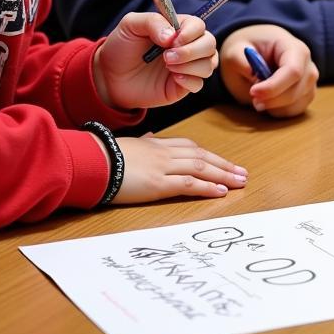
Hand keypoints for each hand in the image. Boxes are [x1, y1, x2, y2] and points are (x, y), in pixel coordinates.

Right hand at [90, 132, 247, 203]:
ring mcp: (163, 167)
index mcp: (157, 144)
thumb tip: (145, 141)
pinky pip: (189, 184)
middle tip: (242, 173)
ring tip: (239, 182)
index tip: (223, 162)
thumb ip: (140, 145)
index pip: (191, 147)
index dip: (210, 156)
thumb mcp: (126, 147)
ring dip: (223, 175)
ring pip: (201, 168)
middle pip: (202, 157)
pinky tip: (221, 192)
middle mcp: (165, 153)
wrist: (90, 161)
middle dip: (224, 165)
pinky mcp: (158, 184)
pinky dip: (207, 187)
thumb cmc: (102, 156)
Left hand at [93, 12, 217, 110]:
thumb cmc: (120, 47)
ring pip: (209, 64)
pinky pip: (199, 83)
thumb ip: (153, 21)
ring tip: (168, 66)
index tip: (173, 40)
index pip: (198, 26)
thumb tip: (172, 36)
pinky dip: (190, 80)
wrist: (108, 77)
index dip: (191, 33)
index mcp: (178, 29)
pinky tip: (174, 78)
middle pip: (210, 44)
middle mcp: (187, 46)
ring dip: (191, 65)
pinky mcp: (182, 86)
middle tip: (167, 57)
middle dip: (192, 51)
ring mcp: (186, 67)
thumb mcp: (131, 25)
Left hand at [219, 25, 318, 117]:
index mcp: (294, 48)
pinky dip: (279, 111)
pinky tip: (268, 101)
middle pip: (296, 90)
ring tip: (259, 97)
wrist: (259, 50)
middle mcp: (307, 64)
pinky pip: (296, 110)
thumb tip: (251, 72)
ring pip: (296, 103)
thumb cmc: (249, 49)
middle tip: (252, 98)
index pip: (293, 70)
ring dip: (274, 107)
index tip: (253, 92)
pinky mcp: (307, 94)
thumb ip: (239, 60)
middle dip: (271, 99)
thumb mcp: (235, 50)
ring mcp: (310, 81)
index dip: (274, 86)